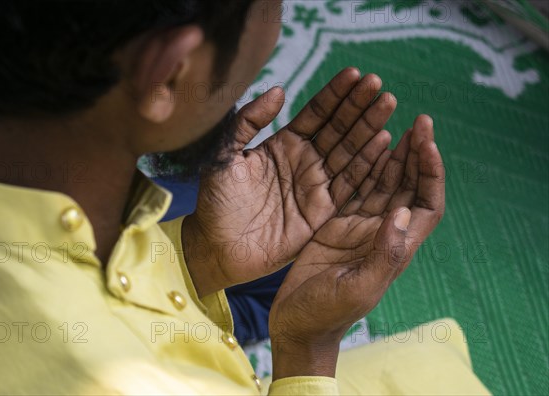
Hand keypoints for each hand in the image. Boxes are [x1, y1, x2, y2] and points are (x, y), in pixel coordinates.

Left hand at [183, 69, 397, 296]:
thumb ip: (247, 123)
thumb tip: (278, 90)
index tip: (356, 74)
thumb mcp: (225, 157)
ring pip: (349, 151)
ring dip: (369, 128)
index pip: (316, 113)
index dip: (335, 94)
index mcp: (283, 144)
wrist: (217, 247)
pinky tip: (384, 141)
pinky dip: (367, 164)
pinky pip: (350, 184)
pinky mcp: (323, 211)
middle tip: (378, 85)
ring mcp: (316, 185)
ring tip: (387, 104)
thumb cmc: (216, 202)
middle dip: (358, 106)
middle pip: (338, 128)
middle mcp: (305, 161)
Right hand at [268, 115, 444, 379]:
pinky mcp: (335, 223)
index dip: (431, 173)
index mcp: (394, 247)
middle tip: (418, 120)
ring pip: (382, 182)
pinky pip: (353, 187)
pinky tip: (363, 145)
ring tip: (396, 123)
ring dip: (392, 154)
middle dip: (416, 154)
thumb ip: (384, 253)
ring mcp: (359, 227)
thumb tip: (404, 211)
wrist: (297, 324)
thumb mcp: (359, 287)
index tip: (427, 142)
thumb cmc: (327, 313)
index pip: (425, 203)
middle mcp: (381, 232)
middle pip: (408, 186)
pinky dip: (361, 166)